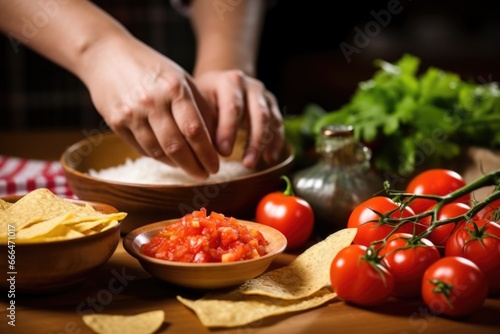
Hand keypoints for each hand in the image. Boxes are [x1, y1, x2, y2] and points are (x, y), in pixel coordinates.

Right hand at [80, 36, 219, 179]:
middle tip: (205, 175)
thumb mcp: (182, 79)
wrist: (107, 54)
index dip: (207, 153)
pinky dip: (159, 158)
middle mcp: (152, 102)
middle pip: (176, 146)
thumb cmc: (153, 68)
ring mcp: (131, 113)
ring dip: (177, 165)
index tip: (216, 166)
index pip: (195, 130)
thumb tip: (217, 140)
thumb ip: (201, 107)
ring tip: (189, 169)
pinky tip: (170, 160)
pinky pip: (141, 148)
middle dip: (194, 166)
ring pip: (158, 151)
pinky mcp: (115, 122)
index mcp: (174, 88)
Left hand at [193, 70, 283, 167]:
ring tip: (252, 164)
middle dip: (253, 141)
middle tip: (246, 164)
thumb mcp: (200, 103)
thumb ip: (204, 123)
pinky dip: (275, 143)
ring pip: (270, 120)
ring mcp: (264, 96)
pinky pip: (277, 125)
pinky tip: (269, 158)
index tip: (224, 153)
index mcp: (231, 82)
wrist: (220, 81)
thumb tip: (204, 150)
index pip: (233, 107)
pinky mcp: (272, 106)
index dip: (229, 130)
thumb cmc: (206, 96)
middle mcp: (251, 86)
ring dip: (263, 144)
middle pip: (258, 114)